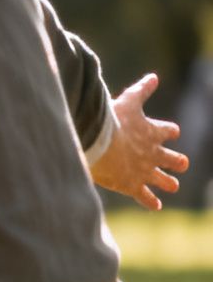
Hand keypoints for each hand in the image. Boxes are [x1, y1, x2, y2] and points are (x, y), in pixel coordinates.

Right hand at [90, 74, 189, 209]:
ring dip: (169, 183)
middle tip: (181, 164)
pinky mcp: (132, 185)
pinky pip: (146, 197)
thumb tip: (154, 76)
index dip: (170, 132)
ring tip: (172, 185)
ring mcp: (144, 171)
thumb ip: (142, 90)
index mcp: (154, 133)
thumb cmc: (112, 121)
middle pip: (174, 159)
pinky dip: (151, 201)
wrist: (99, 144)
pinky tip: (156, 205)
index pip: (169, 131)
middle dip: (178, 161)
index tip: (171, 132)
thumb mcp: (128, 101)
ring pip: (164, 180)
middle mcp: (154, 154)